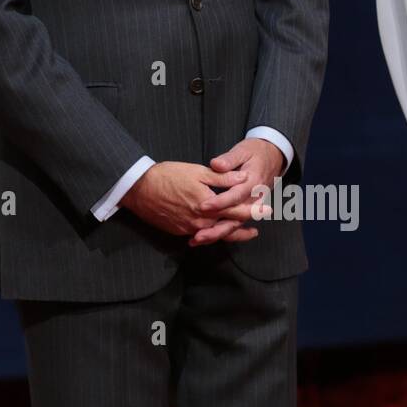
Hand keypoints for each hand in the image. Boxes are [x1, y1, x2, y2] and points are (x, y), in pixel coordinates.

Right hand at [121, 160, 266, 241]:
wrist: (139, 189)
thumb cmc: (167, 175)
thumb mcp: (196, 171)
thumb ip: (221, 177)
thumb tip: (243, 178)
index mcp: (208, 204)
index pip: (237, 210)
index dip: (253, 210)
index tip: (267, 210)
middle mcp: (201, 221)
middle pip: (229, 226)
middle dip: (245, 226)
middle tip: (259, 227)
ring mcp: (189, 228)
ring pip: (216, 234)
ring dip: (231, 233)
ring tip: (245, 234)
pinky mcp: (179, 231)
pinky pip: (200, 236)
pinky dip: (212, 234)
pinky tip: (216, 232)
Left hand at [189, 138, 284, 246]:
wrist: (273, 156)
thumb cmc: (255, 152)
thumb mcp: (243, 150)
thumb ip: (229, 159)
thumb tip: (216, 164)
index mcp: (253, 182)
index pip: (236, 195)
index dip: (220, 202)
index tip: (204, 206)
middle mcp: (255, 198)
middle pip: (236, 217)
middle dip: (217, 228)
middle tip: (198, 234)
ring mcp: (253, 206)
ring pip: (236, 224)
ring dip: (217, 234)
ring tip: (197, 239)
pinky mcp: (248, 210)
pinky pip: (236, 224)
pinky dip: (222, 233)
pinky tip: (206, 238)